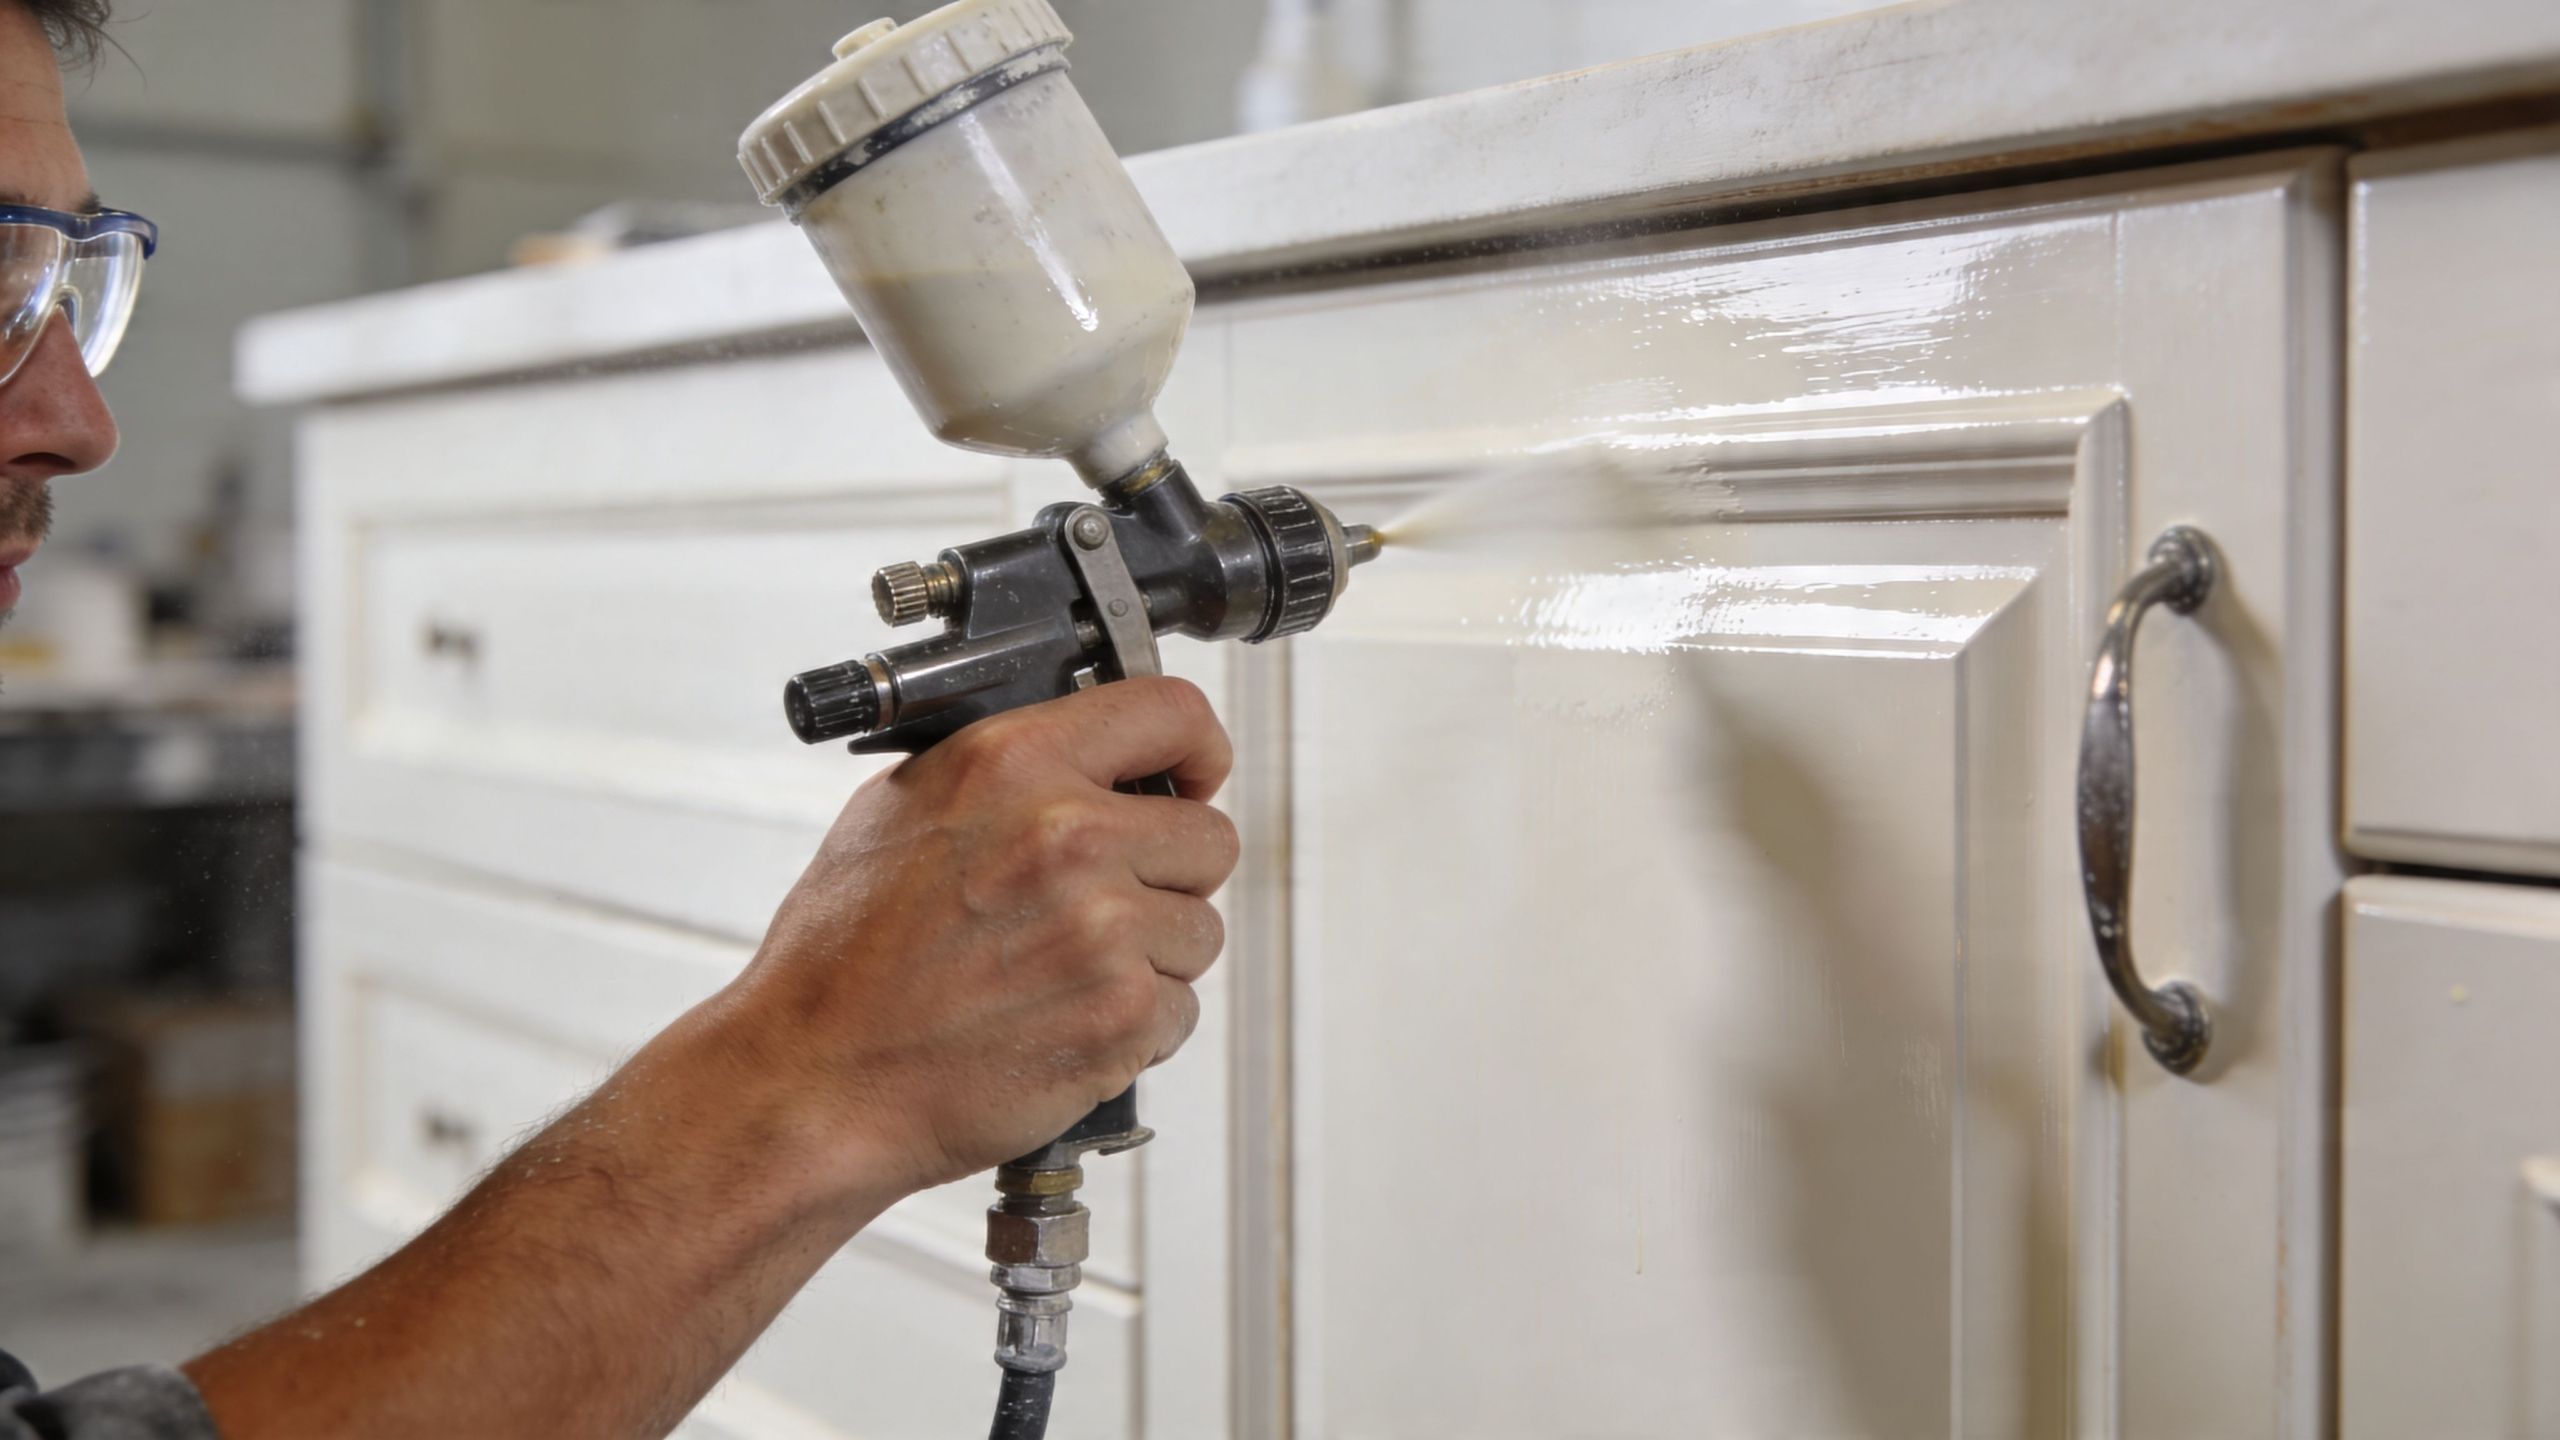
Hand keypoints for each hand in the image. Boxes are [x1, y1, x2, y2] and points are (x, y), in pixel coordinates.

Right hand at [730, 676, 1237, 1198]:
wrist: (814, 1079)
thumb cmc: (840, 960)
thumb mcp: (900, 810)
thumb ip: (1007, 772)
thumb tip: (1088, 757)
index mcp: (1014, 764)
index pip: (1172, 711)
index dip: (1197, 747)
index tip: (1195, 774)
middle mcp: (1069, 836)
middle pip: (1208, 837)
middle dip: (1169, 874)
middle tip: (1105, 905)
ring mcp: (1104, 931)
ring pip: (1198, 931)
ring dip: (1152, 957)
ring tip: (1062, 974)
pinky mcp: (1121, 1017)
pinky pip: (1179, 1011)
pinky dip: (1135, 1027)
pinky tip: (1061, 1022)